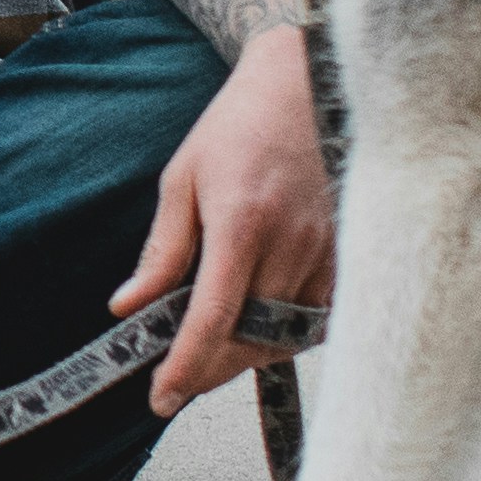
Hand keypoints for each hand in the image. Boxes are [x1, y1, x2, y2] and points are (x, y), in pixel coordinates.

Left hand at [117, 27, 337, 413]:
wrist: (310, 82)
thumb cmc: (240, 124)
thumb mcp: (183, 179)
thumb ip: (162, 251)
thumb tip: (129, 307)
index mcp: (242, 225)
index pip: (212, 320)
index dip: (185, 368)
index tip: (161, 398)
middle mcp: (291, 245)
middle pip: (252, 340)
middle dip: (212, 370)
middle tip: (179, 375)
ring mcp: (328, 251)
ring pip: (287, 335)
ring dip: (249, 353)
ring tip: (216, 347)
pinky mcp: (350, 253)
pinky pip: (319, 317)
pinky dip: (287, 332)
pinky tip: (263, 321)